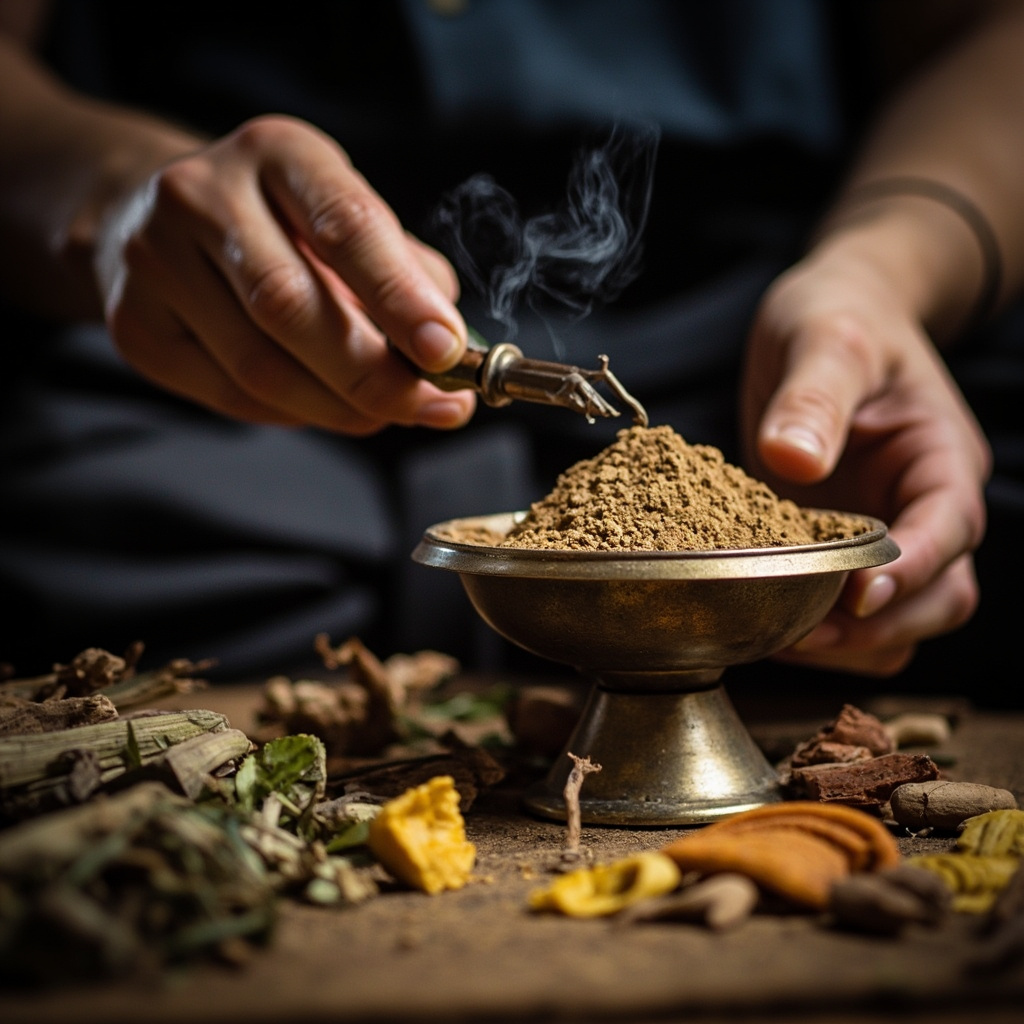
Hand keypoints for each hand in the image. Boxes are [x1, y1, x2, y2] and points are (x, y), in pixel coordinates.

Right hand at [94, 114, 475, 434]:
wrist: (154, 216)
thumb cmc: (281, 224)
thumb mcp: (346, 217)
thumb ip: (405, 275)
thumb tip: (452, 354)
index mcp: (277, 153)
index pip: (344, 224)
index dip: (399, 296)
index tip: (446, 350)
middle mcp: (202, 194)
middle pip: (291, 306)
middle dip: (373, 374)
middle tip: (432, 407)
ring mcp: (154, 261)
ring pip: (260, 366)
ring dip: (341, 407)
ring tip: (389, 413)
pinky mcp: (134, 325)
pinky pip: (231, 396)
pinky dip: (295, 414)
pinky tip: (325, 404)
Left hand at [740, 243, 990, 675]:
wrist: (828, 318)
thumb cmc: (837, 318)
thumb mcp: (824, 339)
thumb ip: (813, 397)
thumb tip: (791, 461)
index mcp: (939, 456)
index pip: (951, 526)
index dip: (912, 571)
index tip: (856, 595)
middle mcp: (925, 506)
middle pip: (941, 596)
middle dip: (878, 625)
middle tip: (799, 633)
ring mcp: (888, 532)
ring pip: (902, 621)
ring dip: (851, 643)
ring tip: (776, 639)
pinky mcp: (844, 548)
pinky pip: (853, 613)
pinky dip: (824, 633)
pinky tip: (767, 623)